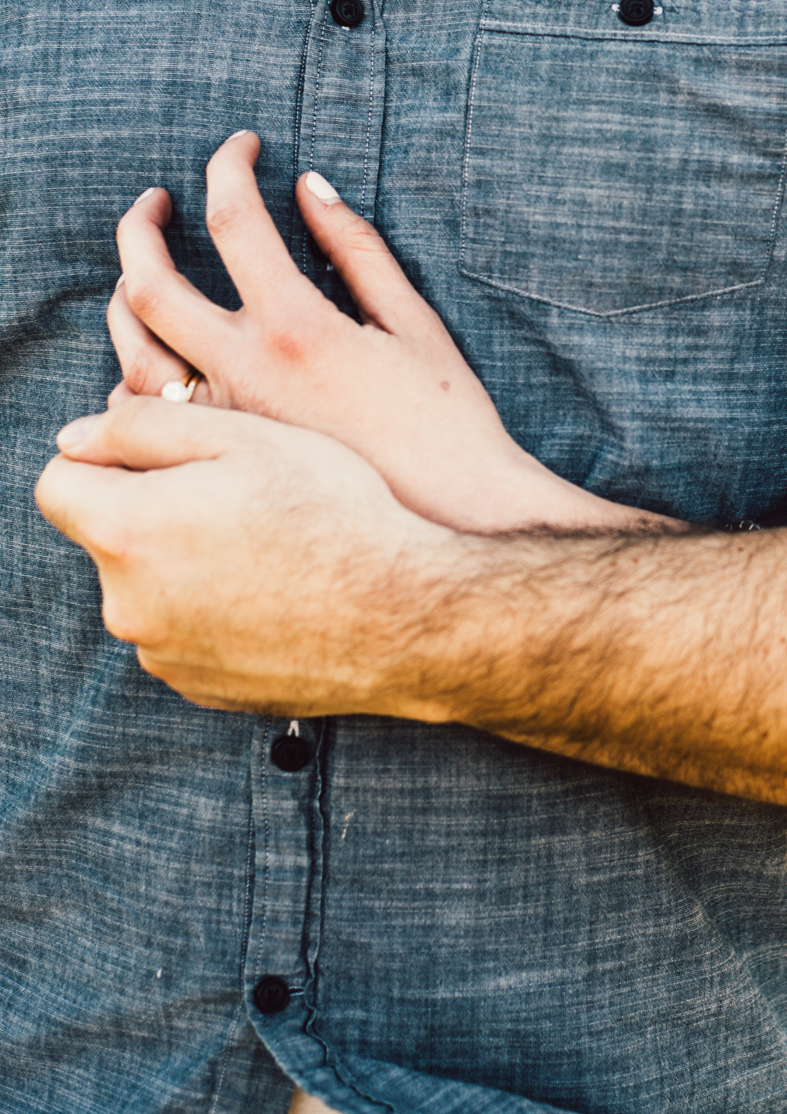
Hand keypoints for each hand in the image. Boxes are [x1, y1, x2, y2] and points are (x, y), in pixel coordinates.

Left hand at [34, 398, 460, 717]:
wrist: (402, 616)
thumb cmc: (332, 513)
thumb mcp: (244, 436)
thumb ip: (143, 426)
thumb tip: (77, 438)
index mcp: (127, 533)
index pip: (57, 484)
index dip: (105, 458)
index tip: (164, 456)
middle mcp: (127, 605)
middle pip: (107, 537)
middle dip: (153, 510)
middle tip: (239, 495)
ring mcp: (163, 655)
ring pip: (148, 586)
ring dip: (185, 562)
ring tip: (268, 546)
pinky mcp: (200, 687)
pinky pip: (184, 632)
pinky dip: (214, 609)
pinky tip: (276, 591)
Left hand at [106, 132, 669, 536]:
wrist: (455, 529)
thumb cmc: (449, 424)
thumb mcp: (413, 322)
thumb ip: (356, 249)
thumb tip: (309, 187)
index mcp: (296, 328)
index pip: (233, 216)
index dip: (228, 165)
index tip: (239, 147)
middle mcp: (243, 377)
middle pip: (148, 282)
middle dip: (141, 226)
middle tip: (156, 202)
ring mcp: (222, 432)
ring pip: (131, 356)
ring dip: (125, 302)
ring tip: (142, 278)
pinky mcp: (219, 473)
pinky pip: (148, 426)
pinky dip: (142, 384)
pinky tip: (161, 367)